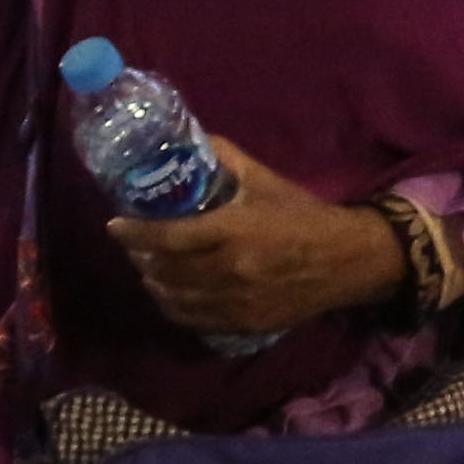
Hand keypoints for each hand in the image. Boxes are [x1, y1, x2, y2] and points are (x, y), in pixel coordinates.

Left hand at [103, 140, 410, 335]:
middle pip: (166, 272)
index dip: (134, 234)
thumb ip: (225, 158)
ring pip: (176, 300)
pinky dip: (175, 308)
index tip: (115, 226)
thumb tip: (188, 139)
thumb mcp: (265, 180)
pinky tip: (172, 295)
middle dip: (142, 259)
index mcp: (234, 231)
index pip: (169, 237)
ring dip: (155, 285)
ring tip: (149, 270)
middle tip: (134, 246)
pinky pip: (196, 321)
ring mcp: (237, 303)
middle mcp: (231, 271)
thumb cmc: (304, 215)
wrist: (348, 260)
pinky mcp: (246, 324)